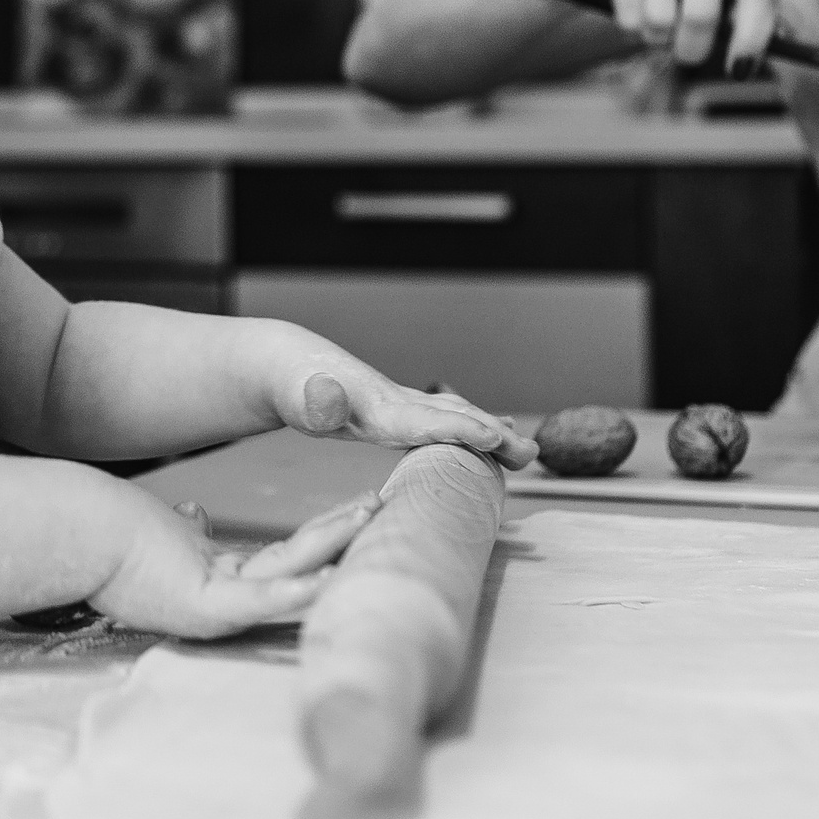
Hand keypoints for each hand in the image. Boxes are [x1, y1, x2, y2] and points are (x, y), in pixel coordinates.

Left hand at [88, 490, 377, 636]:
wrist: (78, 537)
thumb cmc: (111, 537)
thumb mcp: (163, 533)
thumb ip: (187, 530)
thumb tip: (197, 515)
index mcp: (220, 575)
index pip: (285, 557)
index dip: (322, 534)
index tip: (357, 508)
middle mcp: (227, 594)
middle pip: (298, 564)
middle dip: (340, 536)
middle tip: (383, 506)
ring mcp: (218, 603)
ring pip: (288, 577)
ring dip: (330, 552)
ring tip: (366, 522)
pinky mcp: (205, 607)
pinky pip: (258, 600)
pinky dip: (294, 592)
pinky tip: (326, 578)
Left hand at [282, 365, 538, 469]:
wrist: (288, 365)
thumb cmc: (293, 389)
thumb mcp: (298, 400)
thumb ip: (315, 404)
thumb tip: (325, 395)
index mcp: (379, 409)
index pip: (426, 421)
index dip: (461, 429)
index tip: (496, 438)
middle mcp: (398, 403)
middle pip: (453, 418)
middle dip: (493, 434)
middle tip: (530, 452)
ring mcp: (401, 404)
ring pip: (453, 416)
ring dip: (489, 430)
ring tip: (523, 449)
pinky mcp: (397, 410)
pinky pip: (442, 419)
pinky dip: (469, 425)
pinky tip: (490, 435)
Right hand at [583, 0, 779, 70]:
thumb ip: (749, 16)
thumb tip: (740, 65)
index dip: (749, 42)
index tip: (737, 70)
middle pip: (700, 15)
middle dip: (692, 48)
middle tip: (687, 51)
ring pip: (658, 19)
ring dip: (658, 38)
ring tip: (662, 27)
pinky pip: (626, 14)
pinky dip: (631, 25)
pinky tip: (639, 10)